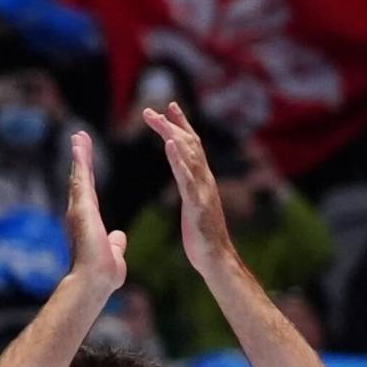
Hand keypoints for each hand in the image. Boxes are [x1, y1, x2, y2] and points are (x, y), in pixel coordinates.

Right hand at [59, 128, 128, 299]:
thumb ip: (114, 242)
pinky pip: (81, 181)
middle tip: (78, 139)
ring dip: (78, 156)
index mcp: (88, 221)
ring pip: (78, 176)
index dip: (87, 174)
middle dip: (80, 159)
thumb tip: (118, 237)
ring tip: (78, 137)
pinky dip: (80, 163)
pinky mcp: (81, 210)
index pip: (88, 192)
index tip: (86, 159)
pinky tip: (79, 147)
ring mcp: (78, 210)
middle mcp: (79, 213)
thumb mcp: (112, 252)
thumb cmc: (102, 274)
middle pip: (79, 180)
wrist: (94, 281)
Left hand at [144, 102, 229, 279]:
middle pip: (188, 144)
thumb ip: (191, 194)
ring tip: (157, 118)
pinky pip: (186, 177)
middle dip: (171, 124)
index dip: (180, 126)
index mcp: (200, 181)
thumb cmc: (202, 239)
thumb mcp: (193, 210)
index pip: (190, 147)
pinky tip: (169, 144)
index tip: (168, 107)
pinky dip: (178, 159)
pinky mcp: (197, 202)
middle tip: (151, 109)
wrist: (216, 258)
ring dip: (172, 134)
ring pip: (188, 155)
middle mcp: (204, 179)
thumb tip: (187, 186)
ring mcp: (202, 189)